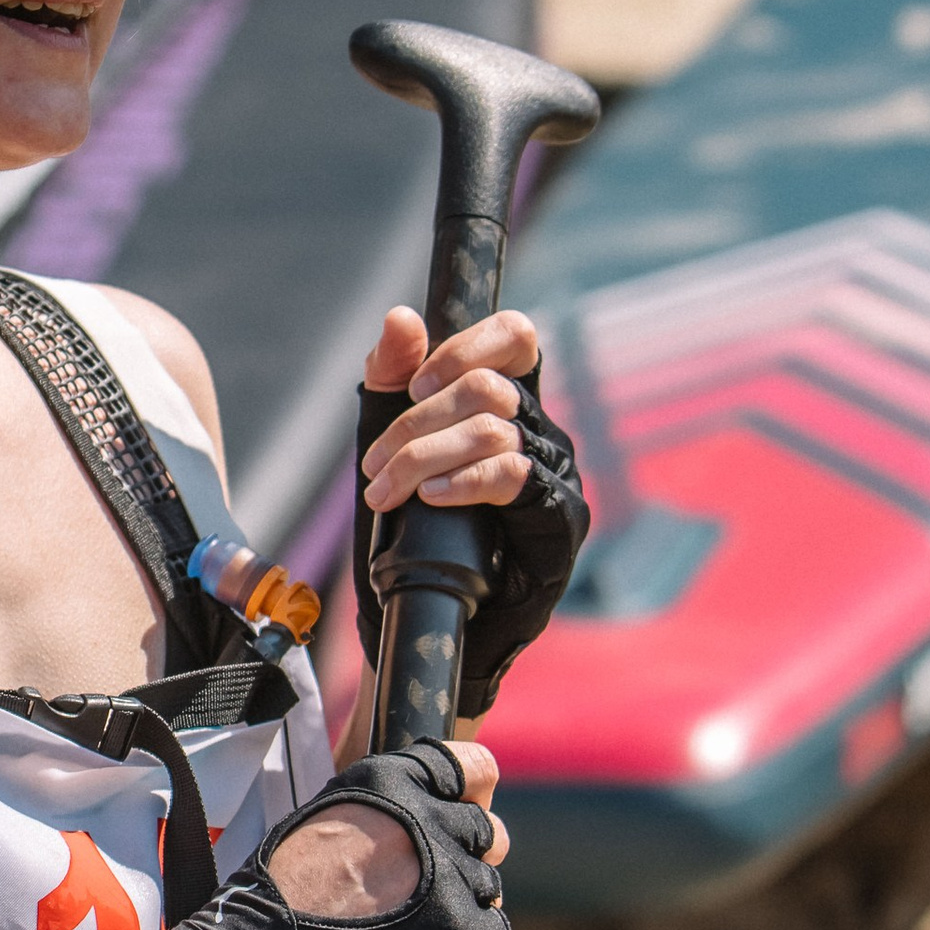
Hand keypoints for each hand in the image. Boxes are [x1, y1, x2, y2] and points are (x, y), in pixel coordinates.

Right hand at [170, 744, 509, 929]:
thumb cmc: (277, 892)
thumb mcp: (324, 815)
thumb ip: (381, 808)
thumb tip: (423, 810)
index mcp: (392, 779)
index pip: (473, 767)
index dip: (468, 791)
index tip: (458, 809)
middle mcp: (429, 818)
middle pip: (485, 830)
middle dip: (463, 854)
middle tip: (429, 882)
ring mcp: (450, 875)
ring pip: (487, 883)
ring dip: (463, 902)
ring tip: (418, 925)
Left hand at [354, 306, 590, 714]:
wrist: (418, 612)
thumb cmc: (406, 524)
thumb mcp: (383, 439)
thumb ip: (390, 375)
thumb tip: (401, 317)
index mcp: (507, 402)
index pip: (517, 337)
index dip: (467, 345)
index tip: (414, 384)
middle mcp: (539, 430)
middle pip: (488, 386)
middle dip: (416, 423)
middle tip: (372, 467)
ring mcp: (555, 474)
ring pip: (493, 428)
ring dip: (423, 456)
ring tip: (385, 490)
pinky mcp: (557, 519)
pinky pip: (514, 476)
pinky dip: (463, 481)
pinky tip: (431, 498)